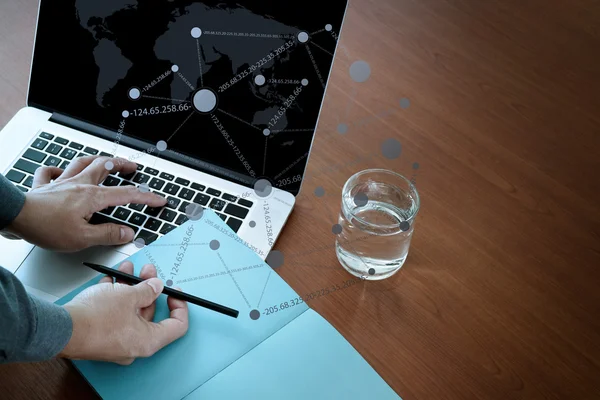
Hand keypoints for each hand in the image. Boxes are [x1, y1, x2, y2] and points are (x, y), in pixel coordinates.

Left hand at [6, 156, 165, 250]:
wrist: (15, 216)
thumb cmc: (45, 227)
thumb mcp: (82, 238)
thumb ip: (107, 234)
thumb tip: (127, 233)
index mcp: (92, 197)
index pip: (127, 195)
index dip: (147, 197)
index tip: (159, 200)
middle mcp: (79, 184)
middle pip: (106, 166)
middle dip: (123, 165)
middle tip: (133, 167)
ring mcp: (62, 182)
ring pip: (83, 162)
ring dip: (97, 160)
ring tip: (106, 161)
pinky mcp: (44, 185)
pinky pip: (51, 171)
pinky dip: (57, 169)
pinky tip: (60, 170)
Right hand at [60, 261, 188, 363]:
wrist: (61, 329)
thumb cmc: (94, 320)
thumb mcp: (128, 296)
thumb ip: (147, 289)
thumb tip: (156, 286)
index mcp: (149, 341)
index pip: (177, 326)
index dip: (180, 306)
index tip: (174, 292)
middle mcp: (135, 345)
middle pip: (150, 313)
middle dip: (148, 288)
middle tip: (148, 271)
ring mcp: (117, 342)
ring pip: (130, 311)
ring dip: (130, 287)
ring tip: (128, 268)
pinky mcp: (102, 336)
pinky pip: (114, 314)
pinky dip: (115, 296)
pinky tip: (111, 280)